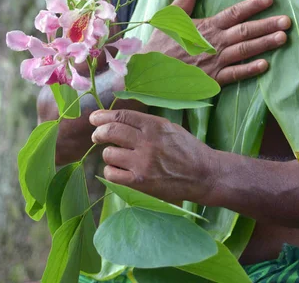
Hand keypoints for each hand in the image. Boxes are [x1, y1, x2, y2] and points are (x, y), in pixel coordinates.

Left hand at [90, 109, 214, 203]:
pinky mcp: (140, 182)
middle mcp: (147, 142)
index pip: (121, 116)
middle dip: (99, 132)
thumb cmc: (187, 149)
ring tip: (116, 156)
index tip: (95, 118)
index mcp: (154, 125)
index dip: (103, 116)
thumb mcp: (169, 127)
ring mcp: (143, 163)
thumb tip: (119, 120)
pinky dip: (111, 170)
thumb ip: (146, 124)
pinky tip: (118, 169)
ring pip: (109, 153)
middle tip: (97, 135)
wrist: (203, 174)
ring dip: (108, 153)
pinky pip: (112, 173)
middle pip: (111, 132)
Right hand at [145, 0, 290, 85]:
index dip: (252, 5)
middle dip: (267, 25)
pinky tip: (265, 66)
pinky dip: (249, 70)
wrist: (147, 72)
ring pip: (244, 51)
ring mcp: (214, 62)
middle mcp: (213, 43)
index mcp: (205, 26)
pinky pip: (234, 75)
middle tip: (287, 20)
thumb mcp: (170, 15)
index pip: (233, 13)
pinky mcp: (212, 79)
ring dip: (265, 45)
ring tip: (283, 38)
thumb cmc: (159, 43)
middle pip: (245, 32)